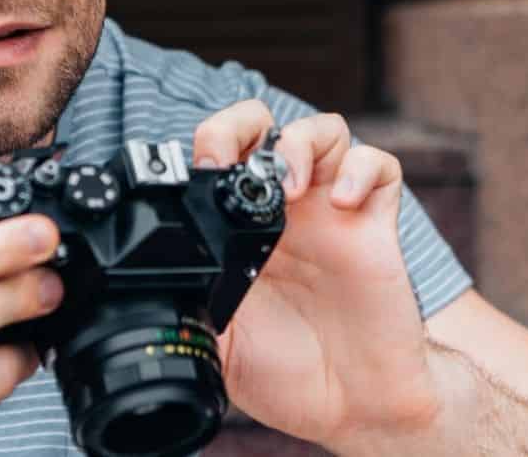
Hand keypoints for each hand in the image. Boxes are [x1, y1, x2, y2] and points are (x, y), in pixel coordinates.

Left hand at [192, 102, 439, 451]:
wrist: (349, 406)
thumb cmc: (286, 374)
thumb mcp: (219, 344)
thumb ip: (191, 309)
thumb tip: (146, 295)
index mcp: (242, 230)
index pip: (220, 157)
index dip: (205, 148)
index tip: (194, 175)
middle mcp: (286, 211)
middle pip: (265, 126)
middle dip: (243, 123)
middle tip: (232, 160)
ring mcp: (331, 213)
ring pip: (324, 130)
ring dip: (301, 142)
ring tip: (290, 187)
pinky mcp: (374, 224)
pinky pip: (380, 167)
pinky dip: (361, 170)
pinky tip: (341, 205)